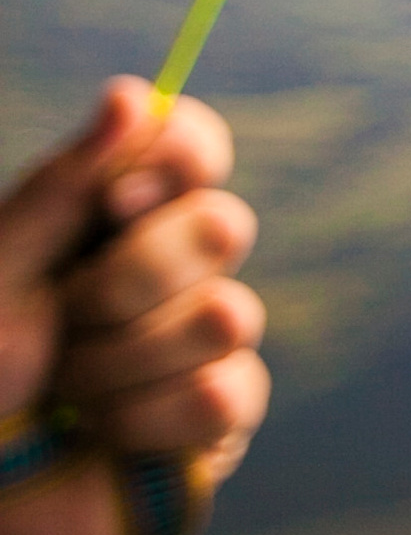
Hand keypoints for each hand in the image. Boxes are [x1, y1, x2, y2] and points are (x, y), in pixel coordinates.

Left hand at [0, 80, 267, 534]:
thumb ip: (60, 190)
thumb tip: (132, 94)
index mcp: (113, 215)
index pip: (193, 146)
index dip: (177, 160)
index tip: (115, 200)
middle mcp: (170, 267)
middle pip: (220, 225)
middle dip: (124, 284)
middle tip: (60, 327)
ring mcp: (204, 342)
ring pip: (226, 316)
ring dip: (119, 366)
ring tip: (68, 398)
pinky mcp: (221, 420)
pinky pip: (222, 396)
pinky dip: (143, 422)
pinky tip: (105, 441)